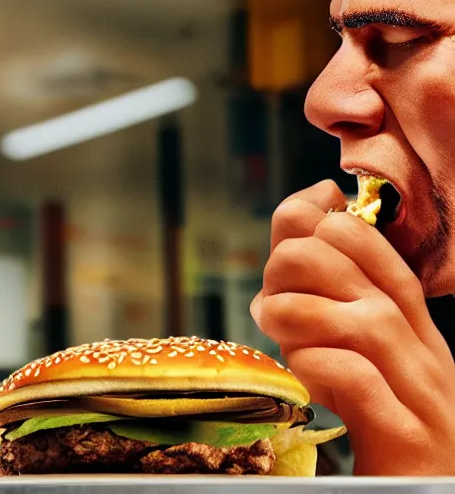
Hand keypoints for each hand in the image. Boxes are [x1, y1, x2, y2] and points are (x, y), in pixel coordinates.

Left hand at [251, 180, 454, 475]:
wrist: (414, 488)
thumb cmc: (375, 411)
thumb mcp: (349, 343)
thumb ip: (321, 294)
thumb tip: (284, 244)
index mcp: (406, 317)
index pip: (365, 242)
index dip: (313, 224)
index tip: (282, 243)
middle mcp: (422, 346)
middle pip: (361, 271)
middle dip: (296, 265)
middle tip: (269, 295)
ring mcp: (421, 392)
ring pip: (365, 321)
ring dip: (300, 313)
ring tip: (273, 327)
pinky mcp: (406, 438)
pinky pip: (358, 380)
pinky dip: (316, 364)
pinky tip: (297, 371)